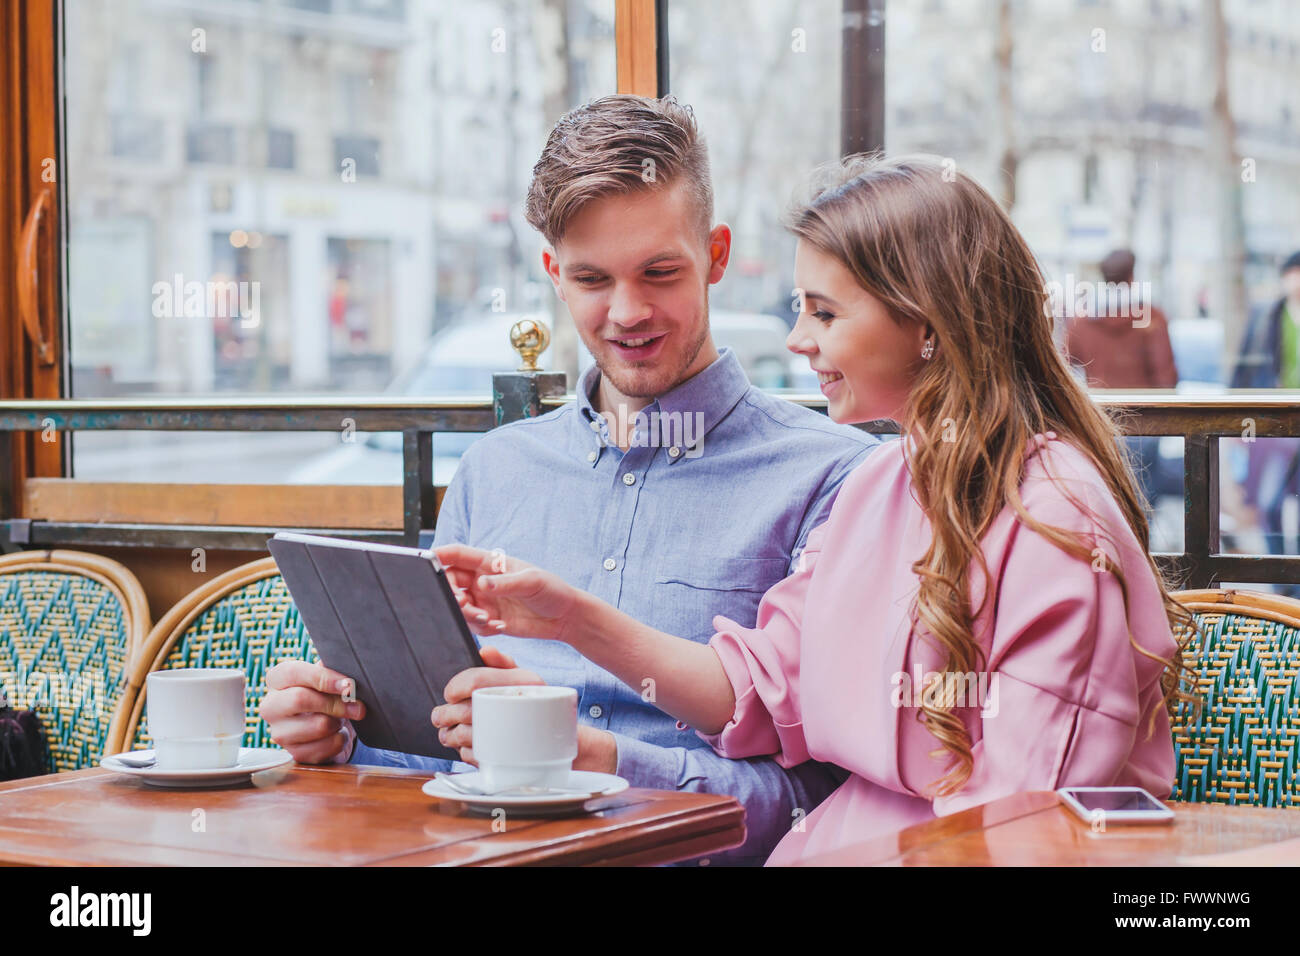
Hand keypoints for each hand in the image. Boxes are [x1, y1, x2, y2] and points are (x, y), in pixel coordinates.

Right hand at [261, 660, 365, 763]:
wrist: (328, 724)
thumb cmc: (326, 694)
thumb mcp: (327, 676)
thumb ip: (333, 670)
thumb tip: (346, 681)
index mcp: (276, 680)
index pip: (292, 673)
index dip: (324, 678)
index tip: (348, 684)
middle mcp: (271, 707)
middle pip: (300, 699)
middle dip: (336, 702)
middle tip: (359, 706)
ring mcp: (280, 733)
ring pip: (318, 725)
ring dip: (339, 722)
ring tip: (342, 718)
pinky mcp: (295, 754)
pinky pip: (327, 746)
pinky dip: (341, 739)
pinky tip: (338, 733)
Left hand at [430, 646, 616, 772]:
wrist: (566, 746)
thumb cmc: (541, 709)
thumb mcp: (528, 681)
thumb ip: (504, 665)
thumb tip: (485, 650)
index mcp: (523, 682)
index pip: (477, 679)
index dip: (456, 685)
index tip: (450, 692)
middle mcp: (517, 707)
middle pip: (464, 709)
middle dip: (445, 714)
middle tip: (439, 715)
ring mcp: (510, 738)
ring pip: (463, 735)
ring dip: (448, 735)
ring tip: (447, 732)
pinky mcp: (504, 760)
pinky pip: (471, 756)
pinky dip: (463, 752)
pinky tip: (467, 746)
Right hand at [435, 543, 581, 642]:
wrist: (565, 617)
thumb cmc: (551, 589)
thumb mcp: (532, 581)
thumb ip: (505, 583)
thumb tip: (480, 585)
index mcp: (490, 563)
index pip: (458, 555)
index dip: (440, 555)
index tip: (427, 561)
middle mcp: (482, 581)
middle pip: (450, 581)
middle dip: (450, 592)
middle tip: (464, 602)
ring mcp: (484, 601)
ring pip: (458, 605)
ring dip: (465, 613)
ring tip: (486, 618)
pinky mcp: (489, 620)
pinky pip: (472, 624)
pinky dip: (480, 627)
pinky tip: (500, 626)